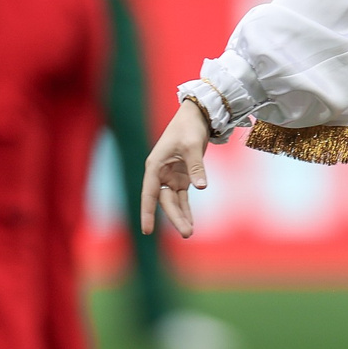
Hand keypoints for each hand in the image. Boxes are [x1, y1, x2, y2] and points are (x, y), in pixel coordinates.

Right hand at [142, 104, 212, 235]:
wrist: (196, 115)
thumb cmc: (189, 127)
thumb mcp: (192, 146)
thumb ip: (196, 167)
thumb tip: (200, 187)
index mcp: (155, 165)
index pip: (149, 193)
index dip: (147, 212)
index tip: (147, 230)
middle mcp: (160, 173)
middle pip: (165, 201)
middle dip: (175, 217)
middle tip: (187, 233)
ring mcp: (171, 176)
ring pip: (174, 202)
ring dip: (181, 216)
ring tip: (189, 233)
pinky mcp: (182, 177)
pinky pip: (183, 197)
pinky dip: (187, 209)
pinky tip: (190, 223)